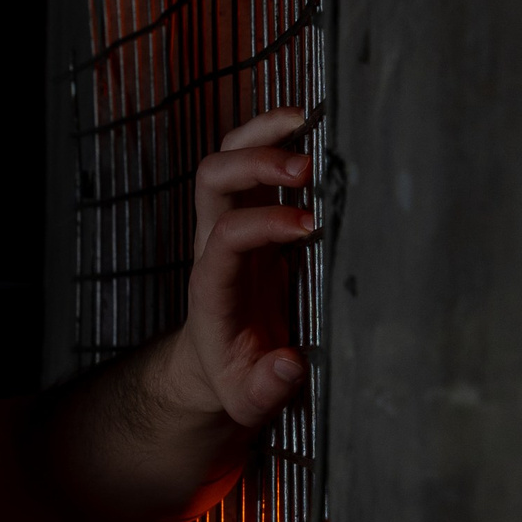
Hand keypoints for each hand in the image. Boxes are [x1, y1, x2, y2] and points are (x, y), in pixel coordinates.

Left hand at [169, 109, 317, 432]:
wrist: (216, 362)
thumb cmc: (235, 376)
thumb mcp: (247, 399)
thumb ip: (265, 387)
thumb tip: (288, 364)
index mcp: (213, 287)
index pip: (225, 237)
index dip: (264, 225)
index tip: (308, 228)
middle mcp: (213, 244)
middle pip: (212, 179)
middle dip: (255, 163)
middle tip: (305, 169)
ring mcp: (229, 221)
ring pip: (226, 155)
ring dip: (261, 132)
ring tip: (305, 121)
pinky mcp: (249, 212)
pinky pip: (250, 158)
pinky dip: (274, 134)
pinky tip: (309, 125)